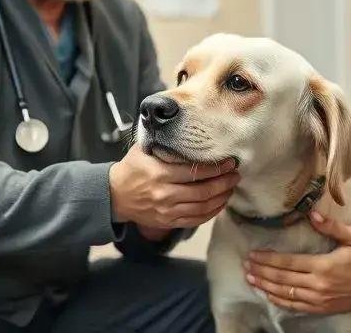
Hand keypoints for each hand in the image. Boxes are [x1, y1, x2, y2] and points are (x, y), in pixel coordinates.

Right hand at [109, 143, 238, 228]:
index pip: (195, 172)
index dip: (216, 168)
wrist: (115, 195)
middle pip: (203, 191)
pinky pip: (195, 220)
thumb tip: (187, 129)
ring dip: (221, 198)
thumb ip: (165, 142)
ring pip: (202, 207)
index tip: (229, 162)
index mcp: (160, 174)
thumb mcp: (144, 150)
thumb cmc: (132, 169)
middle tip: (235, 175)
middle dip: (224, 183)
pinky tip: (220, 203)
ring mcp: (167, 211)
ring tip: (231, 188)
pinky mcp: (168, 222)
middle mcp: (165, 194)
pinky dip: (211, 213)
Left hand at [244, 211, 350, 314]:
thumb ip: (331, 226)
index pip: (289, 263)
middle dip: (261, 271)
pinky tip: (267, 294)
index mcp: (323, 266)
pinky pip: (294, 306)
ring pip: (285, 293)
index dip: (269, 259)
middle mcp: (318, 284)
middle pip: (282, 279)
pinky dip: (278, 300)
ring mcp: (318, 299)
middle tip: (245, 264)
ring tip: (250, 278)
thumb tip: (312, 214)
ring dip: (265, 286)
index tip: (254, 254)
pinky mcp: (319, 308)